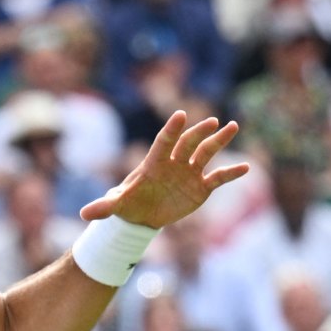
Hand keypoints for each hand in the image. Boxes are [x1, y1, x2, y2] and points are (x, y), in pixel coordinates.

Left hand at [79, 111, 249, 228]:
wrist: (143, 215)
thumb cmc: (128, 203)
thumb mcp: (117, 205)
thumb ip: (104, 206)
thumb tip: (84, 214)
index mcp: (154, 162)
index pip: (164, 141)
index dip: (171, 130)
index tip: (180, 115)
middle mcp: (174, 162)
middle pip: (188, 143)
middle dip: (200, 132)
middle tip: (214, 121)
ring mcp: (189, 172)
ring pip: (206, 153)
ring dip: (219, 141)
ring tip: (233, 127)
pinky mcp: (201, 187)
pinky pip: (218, 177)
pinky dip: (231, 172)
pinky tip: (246, 167)